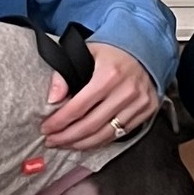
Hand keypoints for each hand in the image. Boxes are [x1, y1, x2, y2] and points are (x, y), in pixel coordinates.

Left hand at [41, 42, 158, 150]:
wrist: (146, 50)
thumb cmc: (112, 53)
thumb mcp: (86, 53)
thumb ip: (65, 75)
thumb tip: (53, 99)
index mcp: (109, 75)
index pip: (78, 107)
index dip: (59, 121)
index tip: (46, 128)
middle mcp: (126, 91)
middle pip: (90, 125)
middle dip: (67, 137)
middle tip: (52, 141)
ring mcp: (139, 103)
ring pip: (105, 134)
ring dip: (82, 143)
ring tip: (66, 145)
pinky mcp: (147, 111)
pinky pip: (120, 134)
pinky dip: (101, 141)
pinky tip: (87, 141)